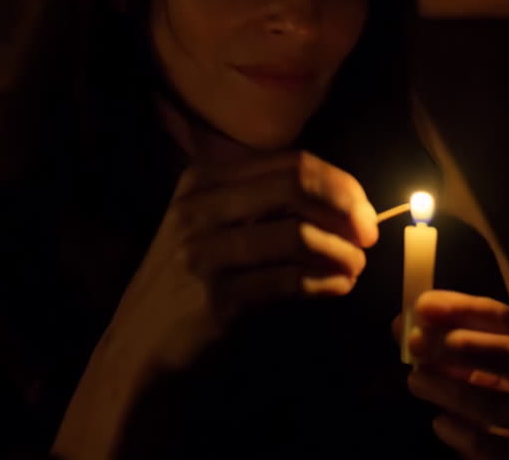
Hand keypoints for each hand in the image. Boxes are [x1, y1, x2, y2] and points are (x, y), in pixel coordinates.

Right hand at [53, 150, 377, 459]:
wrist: (140, 343)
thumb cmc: (191, 280)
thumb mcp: (213, 226)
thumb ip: (265, 204)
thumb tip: (348, 201)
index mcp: (204, 180)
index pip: (292, 163)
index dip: (340, 185)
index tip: (365, 210)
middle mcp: (199, 207)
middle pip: (296, 186)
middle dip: (346, 210)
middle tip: (368, 236)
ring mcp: (204, 251)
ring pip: (299, 235)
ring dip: (341, 253)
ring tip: (354, 268)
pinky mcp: (216, 296)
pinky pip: (290, 280)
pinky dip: (325, 283)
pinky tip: (337, 288)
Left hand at [393, 291, 508, 459]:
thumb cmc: (483, 389)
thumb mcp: (462, 360)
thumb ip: (436, 339)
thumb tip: (403, 323)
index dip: (466, 309)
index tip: (425, 306)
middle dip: (467, 345)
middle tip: (419, 342)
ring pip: (505, 405)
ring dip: (454, 390)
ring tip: (416, 380)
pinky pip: (496, 445)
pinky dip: (463, 432)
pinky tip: (439, 421)